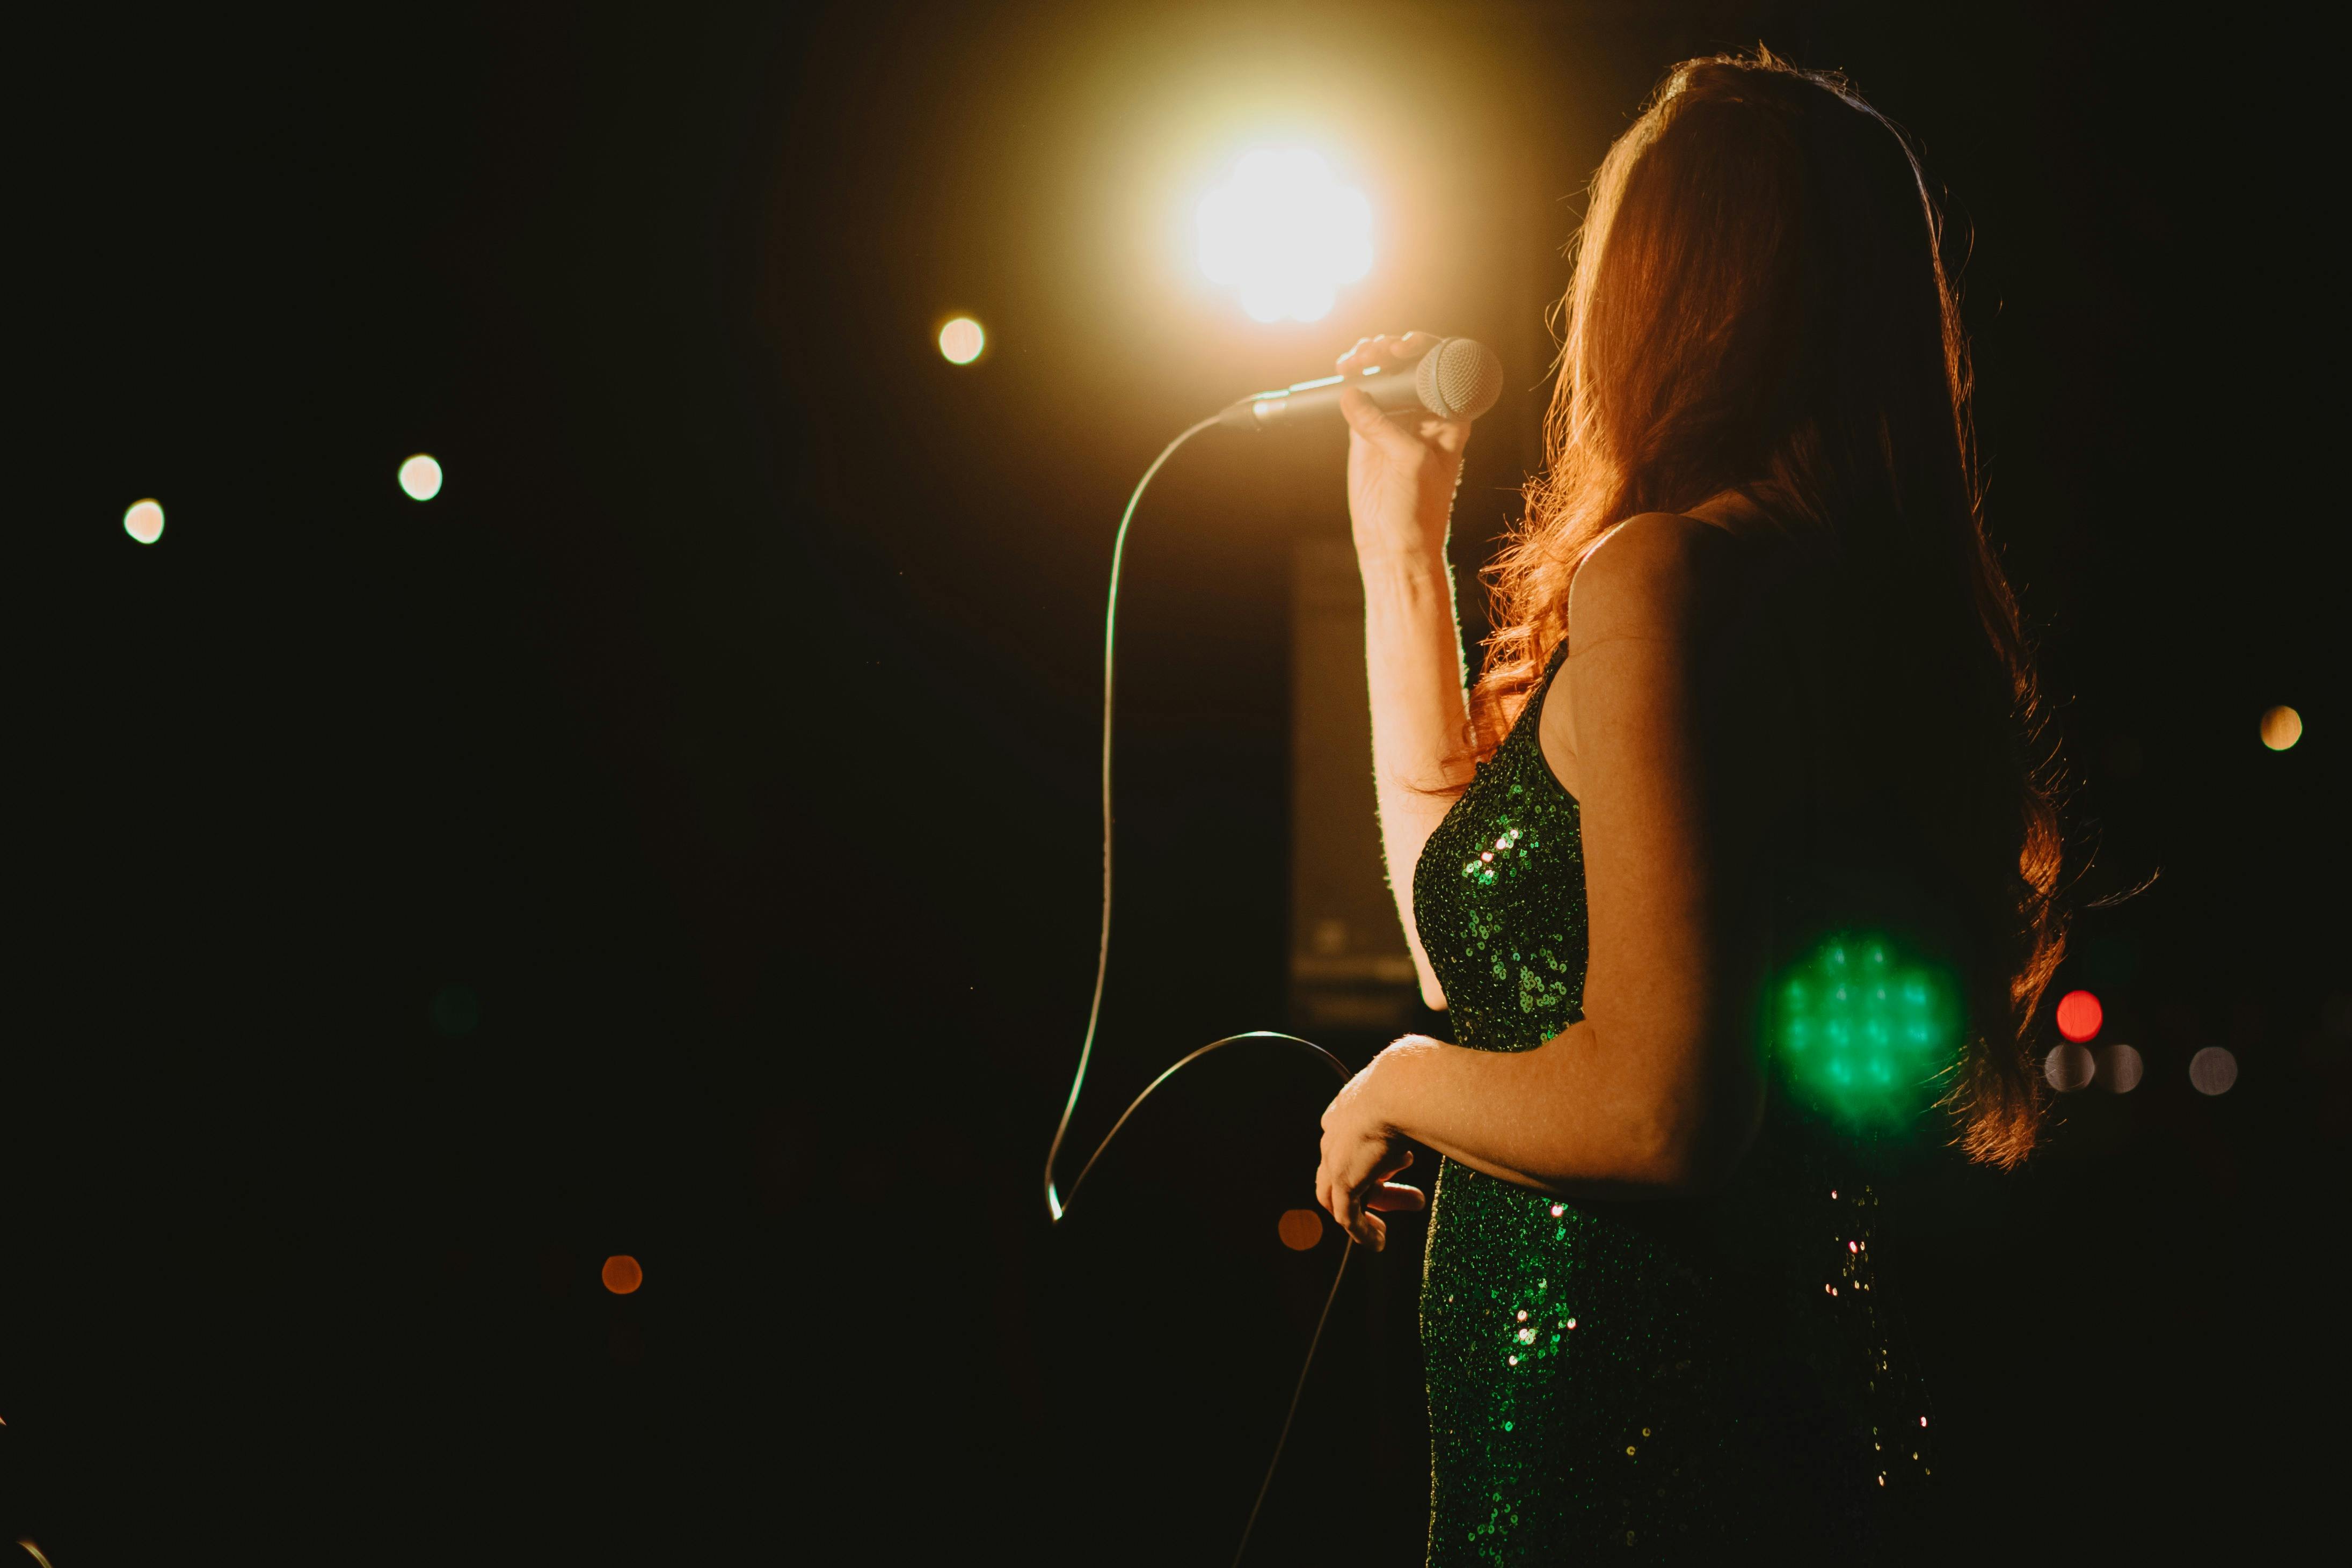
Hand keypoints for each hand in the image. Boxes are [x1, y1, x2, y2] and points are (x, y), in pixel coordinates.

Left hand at [1315, 1039, 1432, 1249]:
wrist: (1404, 1086)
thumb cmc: (1420, 1081)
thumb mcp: (1418, 1093)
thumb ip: (1427, 1101)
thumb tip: (1461, 1092)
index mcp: (1350, 1107)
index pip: (1354, 1139)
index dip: (1379, 1157)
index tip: (1405, 1163)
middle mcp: (1335, 1131)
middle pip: (1348, 1169)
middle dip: (1380, 1186)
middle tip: (1415, 1198)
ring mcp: (1335, 1157)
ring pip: (1342, 1196)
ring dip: (1370, 1211)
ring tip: (1392, 1225)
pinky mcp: (1343, 1181)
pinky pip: (1347, 1216)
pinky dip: (1361, 1232)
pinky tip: (1379, 1243)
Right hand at [1337, 333, 1472, 569]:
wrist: (1393, 541)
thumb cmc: (1418, 506)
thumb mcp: (1410, 461)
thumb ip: (1383, 425)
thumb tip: (1352, 392)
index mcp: (1450, 415)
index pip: (1442, 368)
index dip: (1424, 348)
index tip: (1404, 347)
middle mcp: (1424, 412)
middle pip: (1408, 366)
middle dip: (1391, 350)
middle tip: (1377, 350)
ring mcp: (1395, 419)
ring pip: (1382, 376)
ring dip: (1369, 360)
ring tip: (1355, 358)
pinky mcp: (1367, 430)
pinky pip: (1358, 395)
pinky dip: (1350, 379)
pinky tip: (1344, 369)